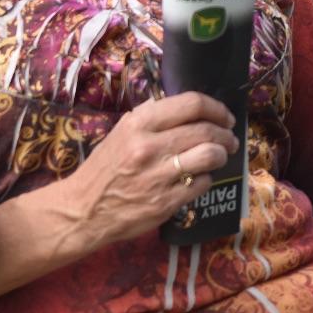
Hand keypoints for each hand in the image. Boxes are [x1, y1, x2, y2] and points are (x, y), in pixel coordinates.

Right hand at [68, 92, 237, 248]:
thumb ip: (152, 120)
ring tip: (219, 156)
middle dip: (225, 134)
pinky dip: (206, 179)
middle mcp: (148, 146)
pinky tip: (197, 178)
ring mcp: (158, 175)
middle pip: (206, 130)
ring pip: (210, 156)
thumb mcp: (121, 133)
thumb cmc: (104, 168)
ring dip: (221, 155)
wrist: (84, 208)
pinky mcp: (166, 202)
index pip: (191, 104)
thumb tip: (188, 110)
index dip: (216, 108)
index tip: (224, 116)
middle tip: (229, 139)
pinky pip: (202, 184)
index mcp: (137, 123)